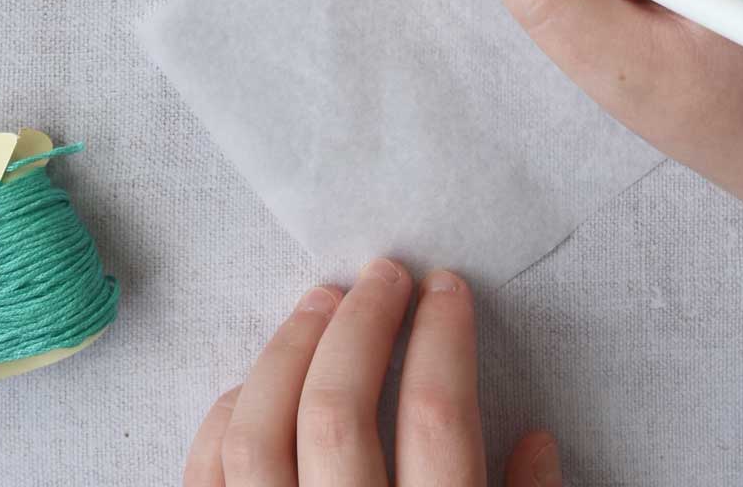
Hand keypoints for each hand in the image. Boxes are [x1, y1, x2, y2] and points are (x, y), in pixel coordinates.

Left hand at [185, 260, 557, 485]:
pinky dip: (228, 415)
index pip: (436, 419)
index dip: (443, 339)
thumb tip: (536, 439)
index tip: (446, 286)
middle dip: (361, 324)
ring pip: (257, 430)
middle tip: (385, 275)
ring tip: (323, 303)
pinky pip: (206, 472)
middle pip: (336, 409)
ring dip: (289, 351)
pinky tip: (258, 382)